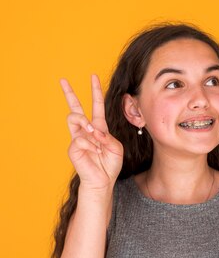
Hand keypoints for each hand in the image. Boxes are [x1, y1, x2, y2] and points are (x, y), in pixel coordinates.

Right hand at [61, 75, 122, 191]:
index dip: (95, 91)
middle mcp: (86, 130)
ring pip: (74, 117)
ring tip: (95, 135)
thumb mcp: (116, 147)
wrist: (103, 180)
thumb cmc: (110, 164)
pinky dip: (91, 145)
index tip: (93, 77)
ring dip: (86, 123)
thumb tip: (93, 130)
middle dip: (69, 93)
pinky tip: (95, 153)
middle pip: (75, 107)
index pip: (96, 106)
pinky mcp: (72, 146)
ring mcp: (78, 137)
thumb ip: (107, 136)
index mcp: (99, 127)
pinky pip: (81, 138)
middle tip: (62, 80)